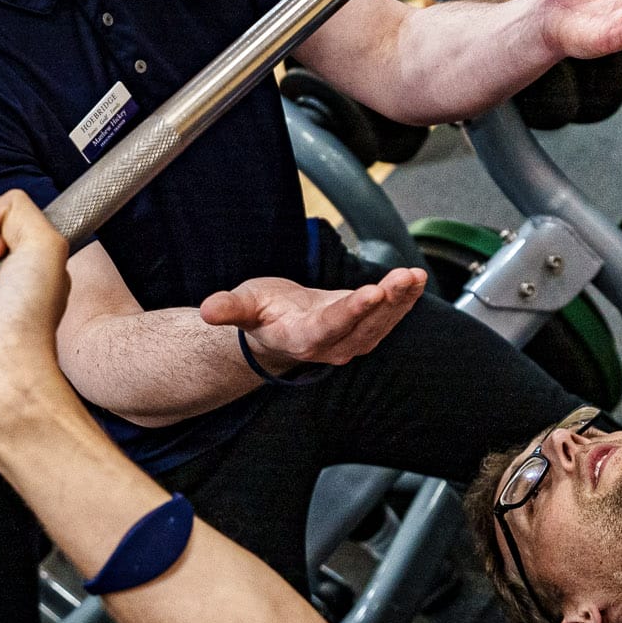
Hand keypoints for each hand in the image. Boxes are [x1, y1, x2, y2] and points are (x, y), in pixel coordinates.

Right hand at [198, 268, 426, 372]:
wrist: (276, 330)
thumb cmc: (259, 314)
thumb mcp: (242, 305)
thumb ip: (228, 309)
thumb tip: (206, 310)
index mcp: (300, 339)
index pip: (329, 327)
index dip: (352, 311)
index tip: (372, 292)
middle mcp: (330, 346)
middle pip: (363, 326)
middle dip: (387, 302)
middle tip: (404, 277)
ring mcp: (350, 342)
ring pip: (381, 324)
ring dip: (401, 300)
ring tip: (414, 276)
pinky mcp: (364, 330)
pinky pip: (388, 318)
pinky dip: (404, 300)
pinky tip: (416, 280)